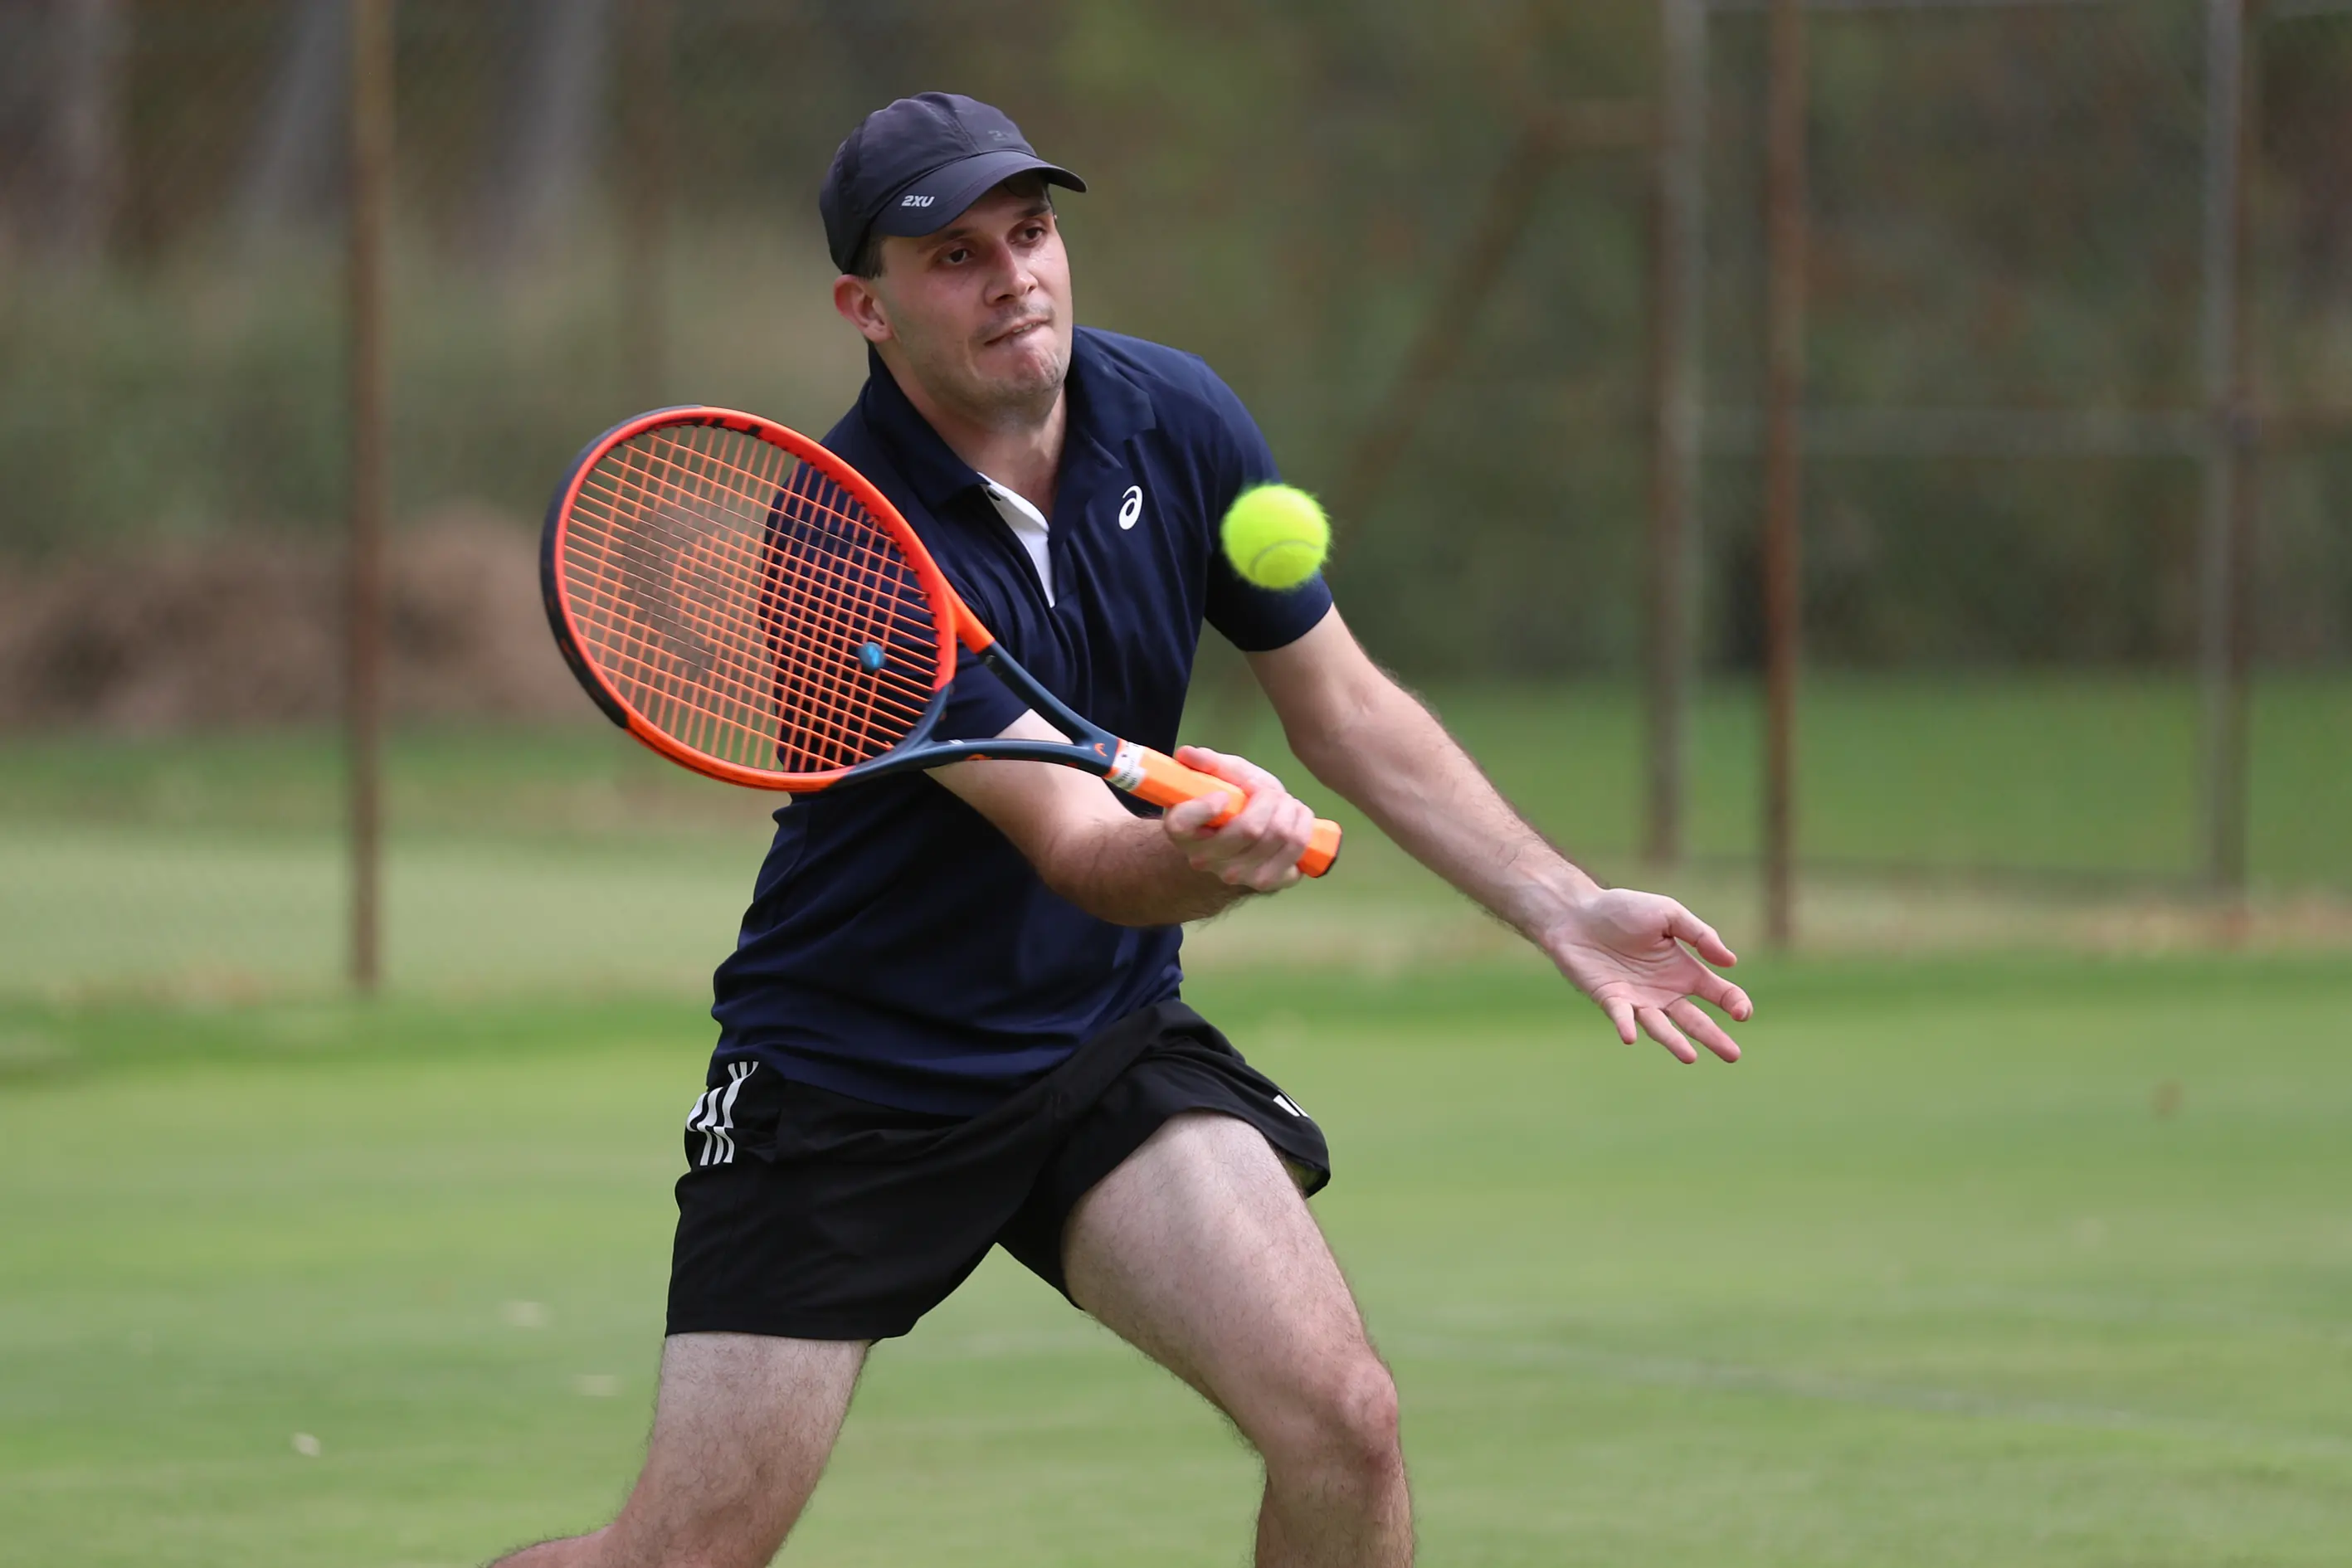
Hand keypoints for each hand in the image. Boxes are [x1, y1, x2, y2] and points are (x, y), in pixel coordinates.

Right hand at [1161, 745, 1314, 892]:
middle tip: (1268, 792)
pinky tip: (1296, 820)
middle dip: (1269, 798)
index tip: (1224, 795)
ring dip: (1290, 808)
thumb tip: (1187, 752)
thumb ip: (1208, 763)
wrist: (1247, 840)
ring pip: (1280, 835)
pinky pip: (1298, 848)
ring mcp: (1238, 875)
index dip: (1205, 807)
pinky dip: (1304, 825)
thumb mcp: (1222, 777)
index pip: (1182, 824)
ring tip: (1285, 803)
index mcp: (1183, 832)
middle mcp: (1206, 860)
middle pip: (1250, 828)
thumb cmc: (1232, 804)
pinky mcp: (1269, 882)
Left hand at [1541, 889, 1751, 1063]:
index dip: (1734, 1003)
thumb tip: (1730, 962)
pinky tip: (1631, 1036)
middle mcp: (1664, 991)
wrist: (1577, 912)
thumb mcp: (1668, 913)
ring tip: (1690, 1057)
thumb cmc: (1623, 909)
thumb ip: (1699, 934)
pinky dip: (1626, 1026)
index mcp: (1684, 970)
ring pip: (1660, 1026)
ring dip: (1674, 1042)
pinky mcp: (1610, 1000)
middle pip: (1694, 1019)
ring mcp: (1637, 999)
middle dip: (1713, 1037)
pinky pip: (1621, 1017)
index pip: (1718, 993)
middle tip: (1733, 1055)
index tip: (1742, 1013)